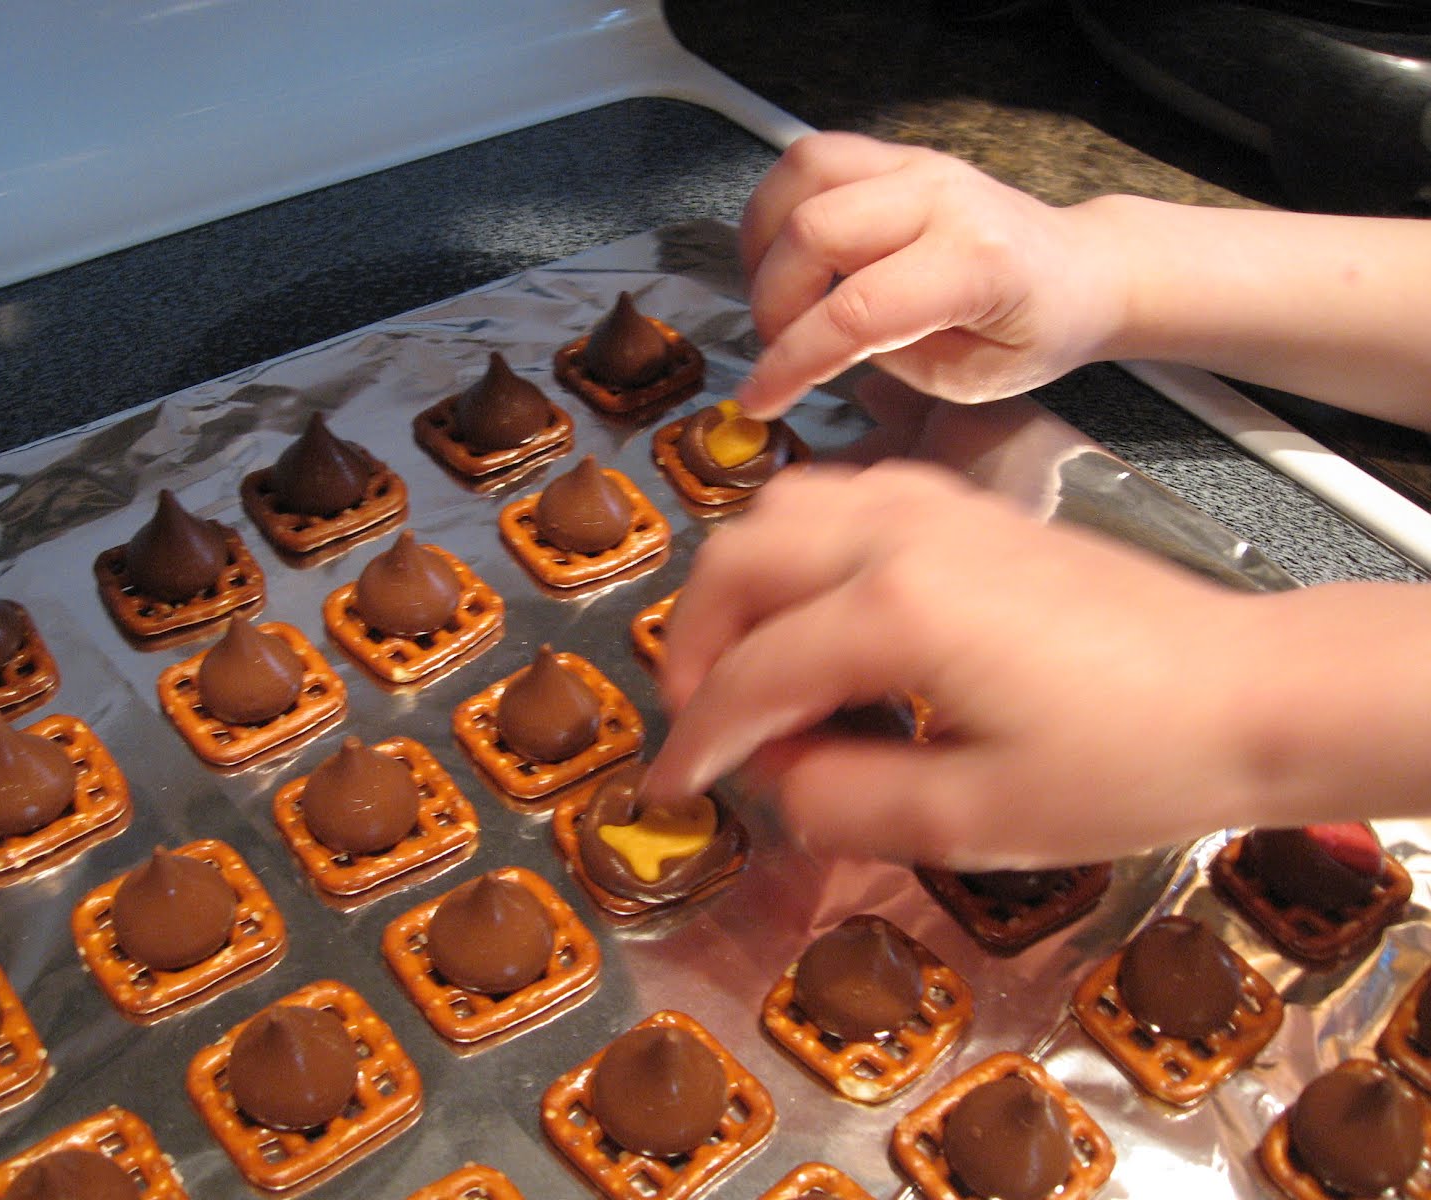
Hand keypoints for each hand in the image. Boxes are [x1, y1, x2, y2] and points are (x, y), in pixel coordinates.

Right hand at [642, 462, 1264, 868]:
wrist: (1249, 690)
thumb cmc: (1131, 762)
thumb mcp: (977, 819)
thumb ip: (845, 803)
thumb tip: (774, 778)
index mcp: (898, 611)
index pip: (753, 675)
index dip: (698, 740)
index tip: (673, 787)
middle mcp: (900, 533)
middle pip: (738, 560)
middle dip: (694, 643)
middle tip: (701, 719)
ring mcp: (935, 504)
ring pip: (781, 508)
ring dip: (740, 582)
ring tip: (748, 659)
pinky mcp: (966, 503)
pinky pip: (841, 495)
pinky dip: (798, 546)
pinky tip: (821, 610)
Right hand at [736, 132, 1123, 418]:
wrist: (1081, 269)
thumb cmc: (1035, 331)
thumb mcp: (971, 379)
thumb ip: (890, 357)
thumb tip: (813, 345)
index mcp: (976, 265)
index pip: (856, 311)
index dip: (792, 361)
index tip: (759, 397)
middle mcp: (942, 198)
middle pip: (814, 232)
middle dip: (773, 303)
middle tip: (775, 350)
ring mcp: (916, 166)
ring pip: (802, 176)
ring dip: (764, 243)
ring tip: (771, 297)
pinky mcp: (896, 156)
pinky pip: (812, 160)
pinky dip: (778, 207)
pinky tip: (782, 256)